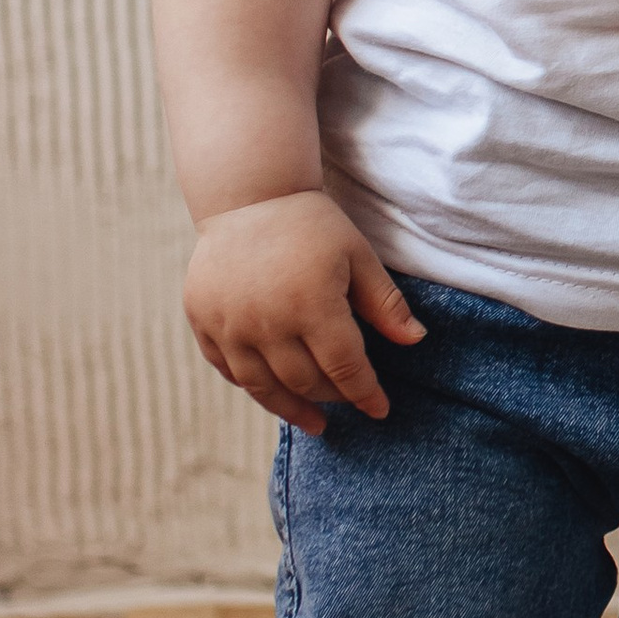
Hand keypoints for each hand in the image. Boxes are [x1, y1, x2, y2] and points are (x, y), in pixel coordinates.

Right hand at [182, 194, 425, 432]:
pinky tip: (271, 392)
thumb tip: (415, 341)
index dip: (365, 394)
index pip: (345, 368)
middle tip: (347, 401)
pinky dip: (252, 385)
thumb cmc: (312, 226)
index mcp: (312, 305)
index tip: (380, 409)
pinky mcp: (203, 321)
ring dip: (290, 408)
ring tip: (312, 420)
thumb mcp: (358, 256)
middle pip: (304, 382)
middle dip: (333, 397)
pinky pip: (227, 369)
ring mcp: (229, 324)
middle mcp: (266, 322)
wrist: (248, 197)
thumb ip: (385, 303)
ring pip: (261, 386)